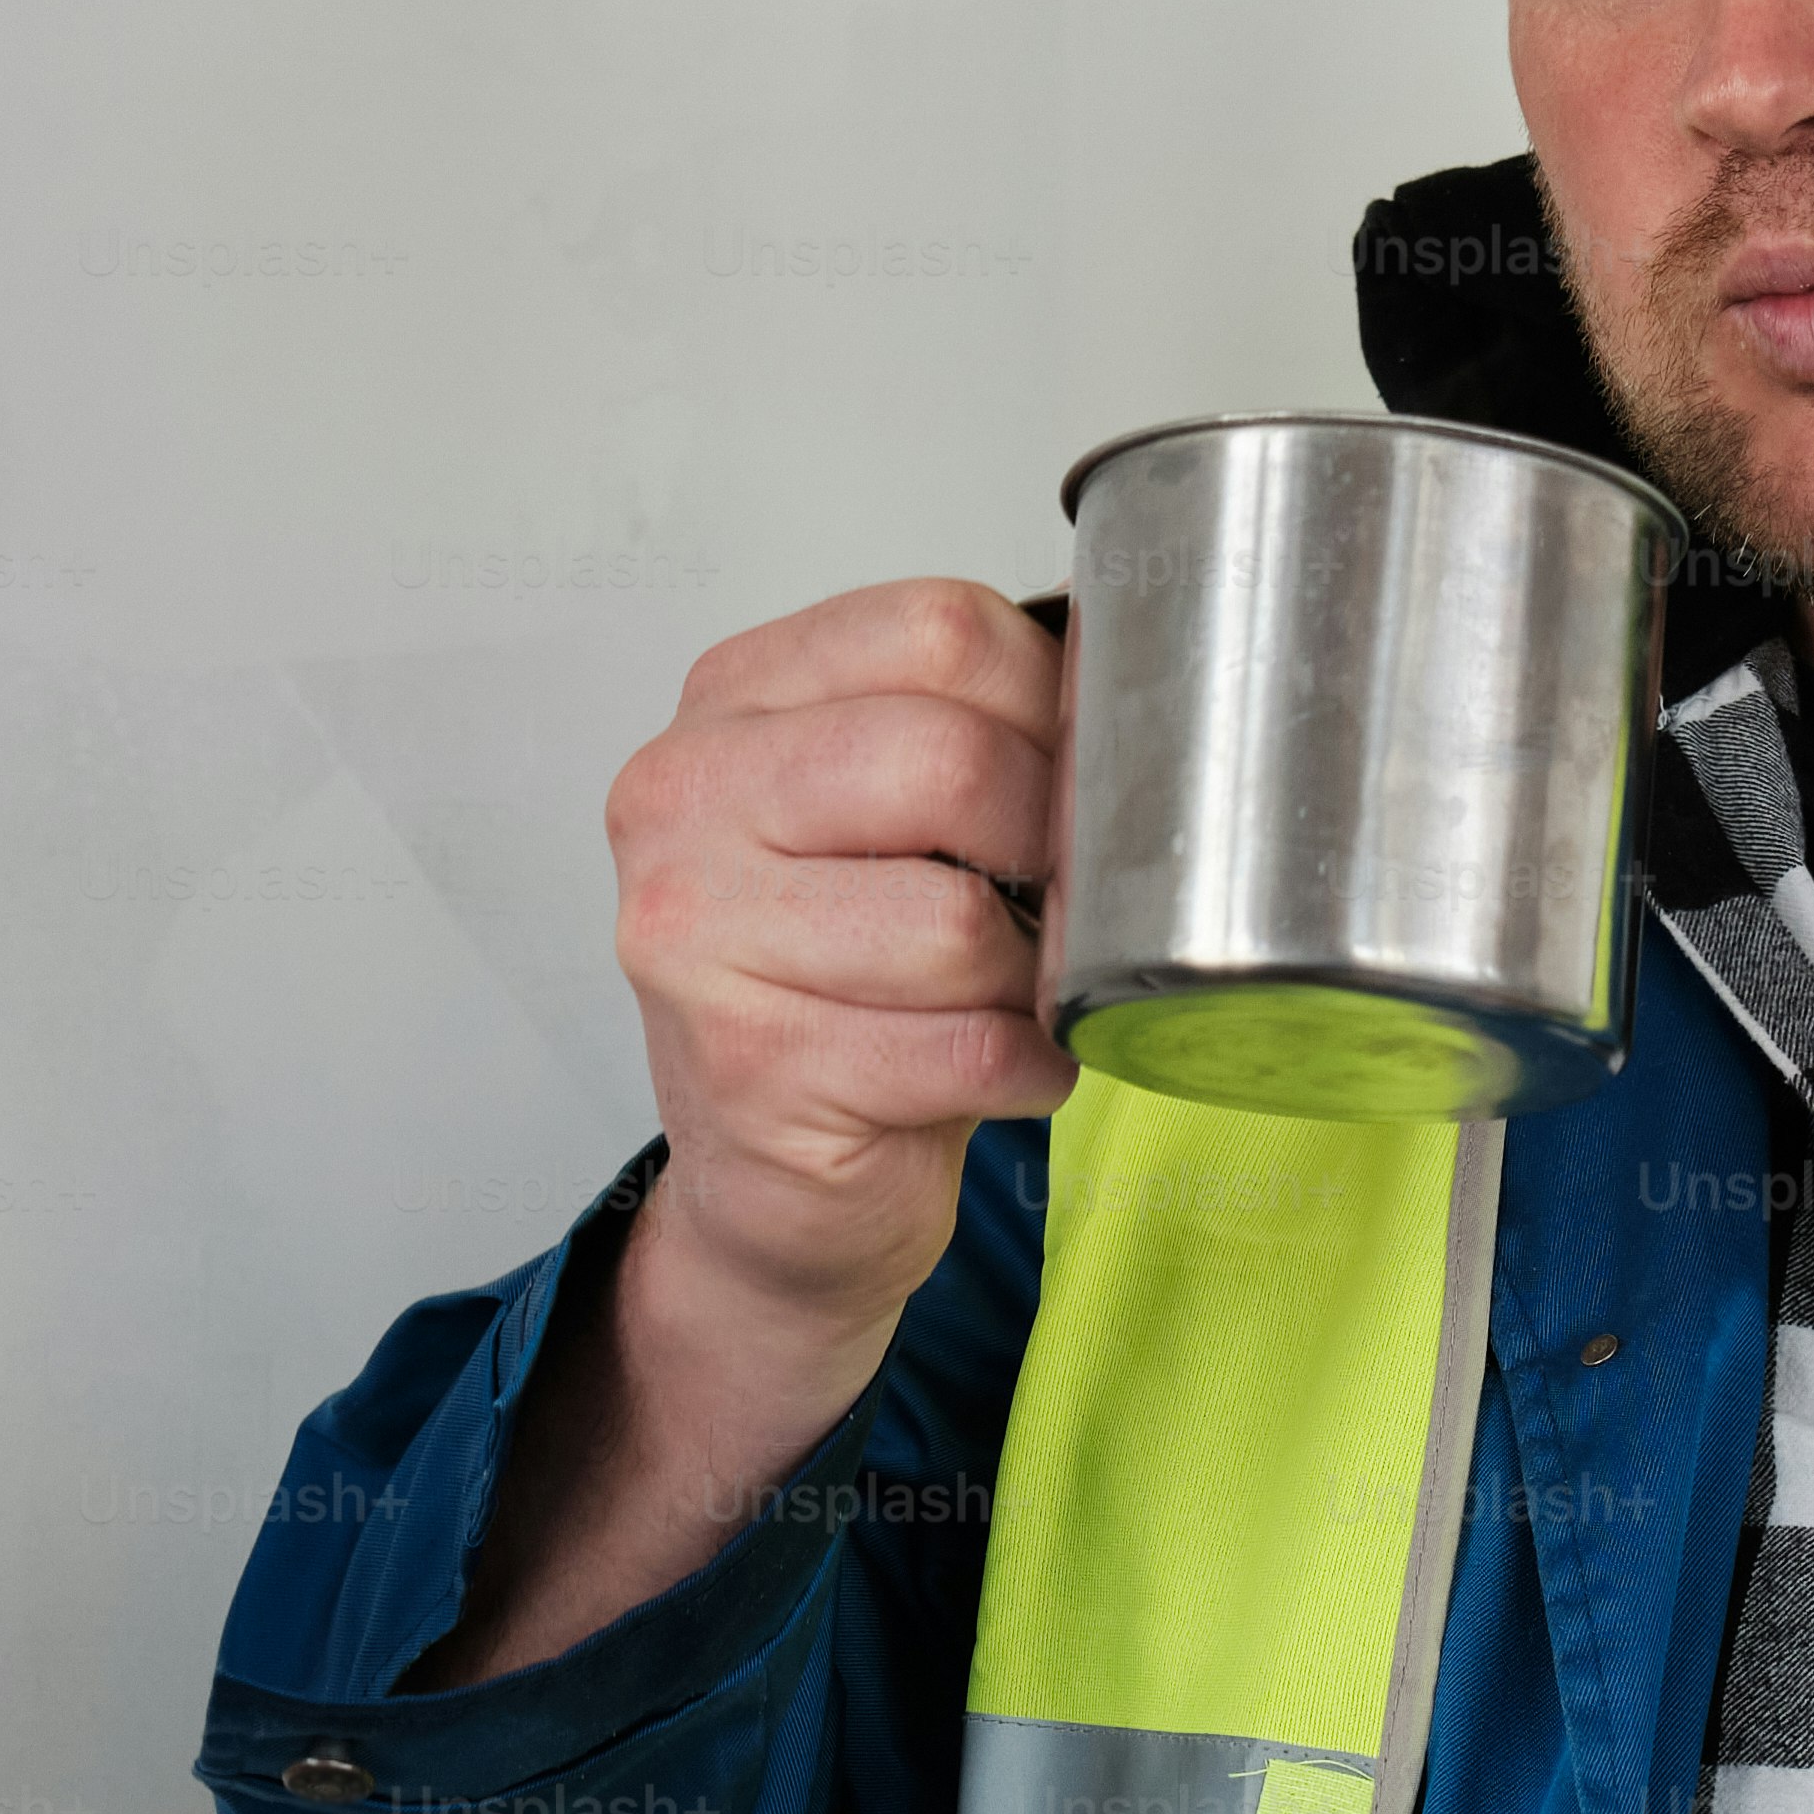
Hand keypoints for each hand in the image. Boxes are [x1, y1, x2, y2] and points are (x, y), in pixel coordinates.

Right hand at [605, 576, 1078, 1387]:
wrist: (771, 1184)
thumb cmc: (842, 988)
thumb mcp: (879, 823)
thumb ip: (962, 734)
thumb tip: (1131, 717)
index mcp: (728, 706)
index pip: (937, 630)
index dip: (1055, 705)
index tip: (1084, 775)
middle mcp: (682, 802)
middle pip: (948, 760)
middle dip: (1050, 841)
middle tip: (1060, 899)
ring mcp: (698, 940)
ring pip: (958, 924)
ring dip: (1030, 977)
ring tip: (1009, 997)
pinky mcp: (752, 1069)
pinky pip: (964, 1048)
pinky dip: (1025, 1067)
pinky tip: (1000, 1068)